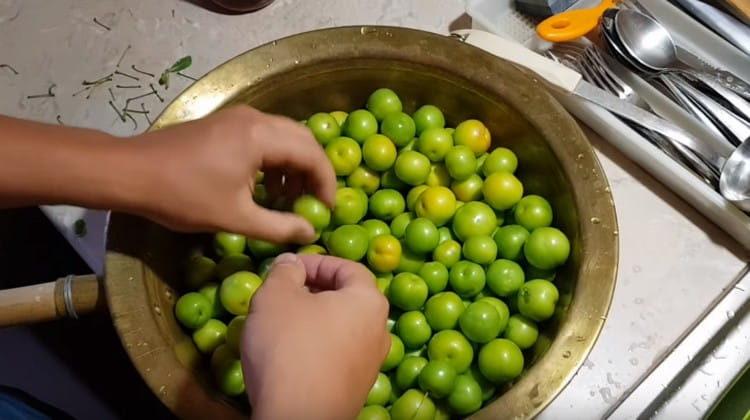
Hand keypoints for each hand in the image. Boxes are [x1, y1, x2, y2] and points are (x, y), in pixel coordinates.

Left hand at [130, 105, 335, 243]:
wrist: (130, 172)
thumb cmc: (182, 196)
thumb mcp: (235, 217)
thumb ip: (278, 226)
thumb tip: (310, 232)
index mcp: (261, 136)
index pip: (312, 154)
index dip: (326, 183)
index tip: (326, 210)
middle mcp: (255, 119)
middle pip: (302, 139)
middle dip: (313, 172)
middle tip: (314, 203)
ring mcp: (238, 118)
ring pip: (284, 137)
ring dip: (293, 166)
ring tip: (289, 200)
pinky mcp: (225, 124)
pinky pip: (264, 137)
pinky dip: (274, 160)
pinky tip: (266, 188)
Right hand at [242, 254, 389, 419]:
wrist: (299, 418)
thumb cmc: (289, 347)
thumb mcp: (276, 296)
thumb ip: (285, 272)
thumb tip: (291, 264)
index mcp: (368, 301)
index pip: (347, 267)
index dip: (316, 262)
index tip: (288, 268)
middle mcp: (379, 330)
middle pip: (347, 298)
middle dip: (314, 291)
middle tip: (283, 294)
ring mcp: (371, 362)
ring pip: (341, 328)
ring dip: (314, 320)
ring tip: (282, 324)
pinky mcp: (357, 388)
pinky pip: (338, 355)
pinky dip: (317, 347)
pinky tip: (291, 355)